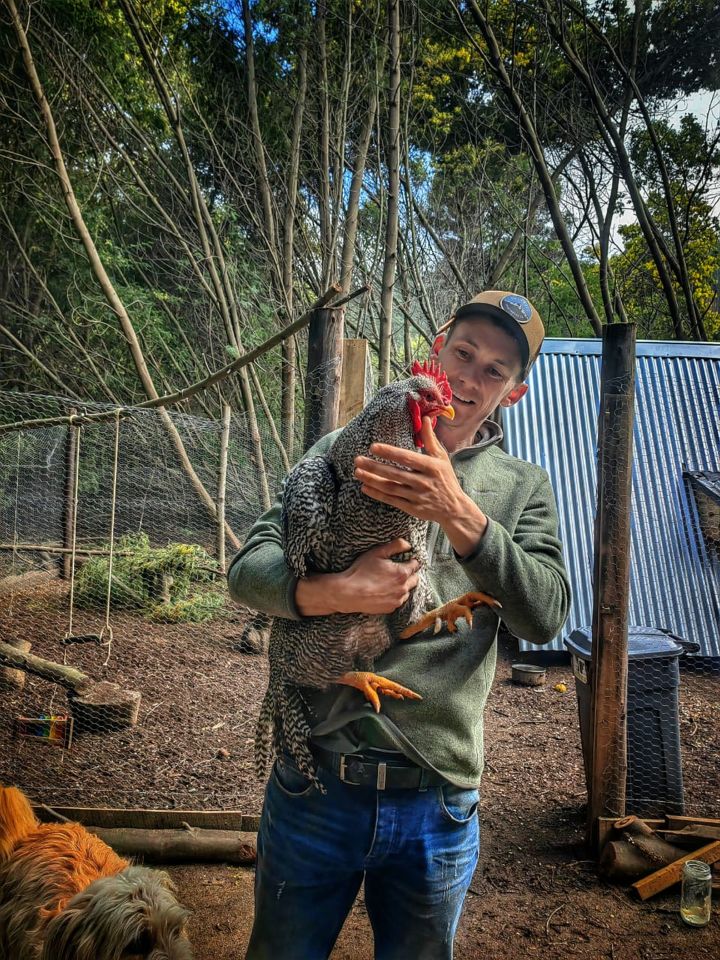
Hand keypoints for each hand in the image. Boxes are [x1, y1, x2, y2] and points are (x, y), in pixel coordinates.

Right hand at [338, 538, 419, 613]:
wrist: (348, 593)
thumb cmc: (361, 572)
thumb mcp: (377, 553)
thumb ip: (396, 546)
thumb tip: (408, 545)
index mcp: (402, 573)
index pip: (416, 565)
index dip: (411, 561)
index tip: (406, 560)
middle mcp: (403, 588)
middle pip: (415, 579)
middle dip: (409, 574)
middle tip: (397, 570)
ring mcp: (397, 600)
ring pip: (407, 591)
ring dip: (403, 586)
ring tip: (389, 581)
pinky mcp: (390, 608)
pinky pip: (398, 601)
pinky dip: (394, 596)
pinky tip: (384, 591)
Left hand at [353, 417, 487, 556]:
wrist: (454, 508)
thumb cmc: (446, 479)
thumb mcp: (442, 458)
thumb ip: (430, 439)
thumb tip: (426, 418)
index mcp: (431, 466)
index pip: (407, 458)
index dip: (390, 452)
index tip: (373, 447)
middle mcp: (424, 481)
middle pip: (395, 473)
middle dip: (374, 467)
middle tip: (357, 460)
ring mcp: (417, 496)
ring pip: (391, 487)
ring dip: (372, 480)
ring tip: (357, 472)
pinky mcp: (413, 509)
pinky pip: (392, 500)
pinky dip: (378, 494)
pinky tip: (365, 487)